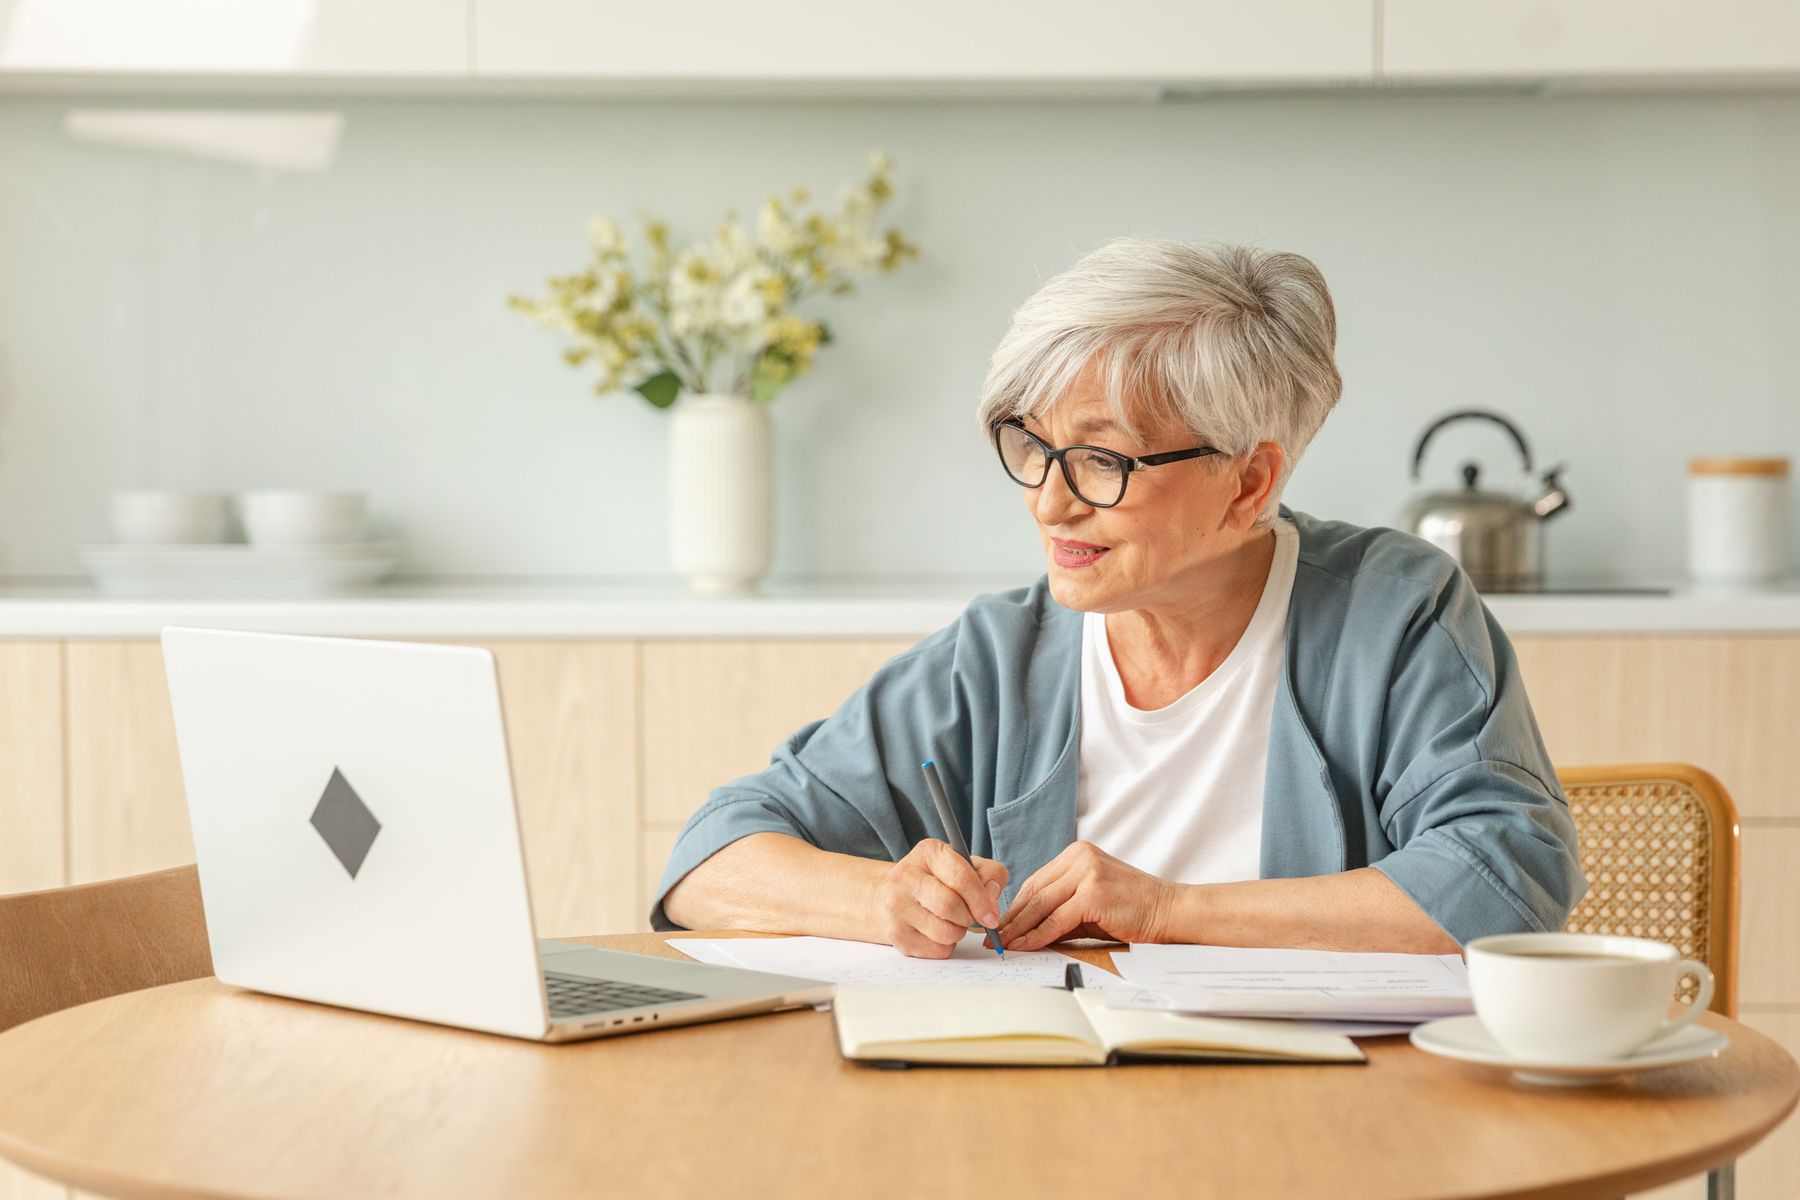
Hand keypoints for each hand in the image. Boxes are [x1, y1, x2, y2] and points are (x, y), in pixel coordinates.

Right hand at [875, 840, 1008, 958]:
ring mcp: (896, 905)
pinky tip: (937, 932)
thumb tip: (992, 895)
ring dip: (958, 933)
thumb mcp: (966, 866)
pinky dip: (945, 946)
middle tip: (972, 918)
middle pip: (950, 906)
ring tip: (952, 922)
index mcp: (928, 852)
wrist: (893, 894)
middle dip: (969, 918)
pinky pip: (935, 950)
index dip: (982, 900)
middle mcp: (906, 875)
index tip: (992, 916)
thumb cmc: (939, 880)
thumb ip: (989, 874)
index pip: (961, 878)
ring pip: (943, 932)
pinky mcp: (895, 933)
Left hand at [998, 841, 1176, 951]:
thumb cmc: (1132, 910)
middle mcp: (1079, 856)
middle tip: (994, 937)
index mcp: (1077, 853)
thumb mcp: (1090, 903)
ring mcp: (1086, 872)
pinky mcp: (1093, 893)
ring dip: (1019, 928)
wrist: (1170, 911)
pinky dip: (1037, 935)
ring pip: (1041, 904)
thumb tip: (1025, 929)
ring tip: (1004, 944)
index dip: (1016, 905)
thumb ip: (1060, 909)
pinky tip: (1024, 946)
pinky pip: (1056, 919)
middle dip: (1012, 917)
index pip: (1037, 881)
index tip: (1001, 924)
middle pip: (1035, 891)